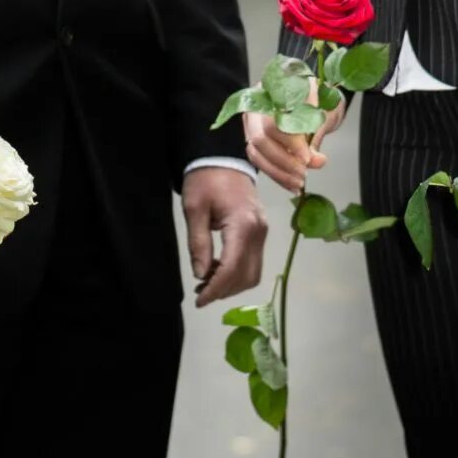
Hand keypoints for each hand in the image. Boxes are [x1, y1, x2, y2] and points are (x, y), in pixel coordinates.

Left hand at [183, 166, 268, 306]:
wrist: (223, 157)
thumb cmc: (205, 180)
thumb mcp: (194, 210)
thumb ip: (198, 243)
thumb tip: (201, 275)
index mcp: (242, 224)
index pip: (233, 267)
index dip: (216, 288)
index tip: (200, 300)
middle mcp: (259, 231)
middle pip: (247, 275)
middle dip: (224, 290)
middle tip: (200, 293)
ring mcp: (263, 232)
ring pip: (254, 272)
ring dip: (232, 284)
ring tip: (207, 283)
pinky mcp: (261, 231)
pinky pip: (254, 261)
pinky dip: (238, 273)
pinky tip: (218, 271)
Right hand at [242, 92, 348, 193]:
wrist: (317, 98)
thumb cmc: (321, 100)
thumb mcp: (325, 112)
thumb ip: (318, 135)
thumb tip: (316, 160)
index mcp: (276, 87)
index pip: (274, 119)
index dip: (290, 142)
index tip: (307, 157)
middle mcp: (258, 102)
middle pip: (260, 137)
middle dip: (283, 160)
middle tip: (303, 172)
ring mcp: (253, 120)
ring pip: (255, 151)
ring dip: (278, 171)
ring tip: (298, 182)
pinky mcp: (253, 136)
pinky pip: (258, 159)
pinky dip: (275, 174)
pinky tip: (290, 183)